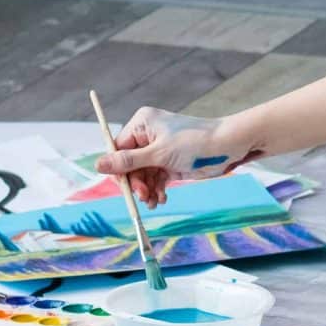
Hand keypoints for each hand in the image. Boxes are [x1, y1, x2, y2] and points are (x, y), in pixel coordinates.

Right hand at [94, 107, 255, 208]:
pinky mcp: (170, 163)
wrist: (228, 146)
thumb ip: (128, 161)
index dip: (119, 170)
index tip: (124, 188)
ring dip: (145, 190)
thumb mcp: (159, 154)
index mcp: (141, 124)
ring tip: (153, 202)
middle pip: (129, 164)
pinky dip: (156, 190)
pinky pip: (155, 179)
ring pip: (142, 174)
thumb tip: (97, 164)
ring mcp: (159, 150)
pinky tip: (161, 199)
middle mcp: (148, 135)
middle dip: (136, 183)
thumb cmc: (194, 142)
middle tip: (143, 197)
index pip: (118, 148)